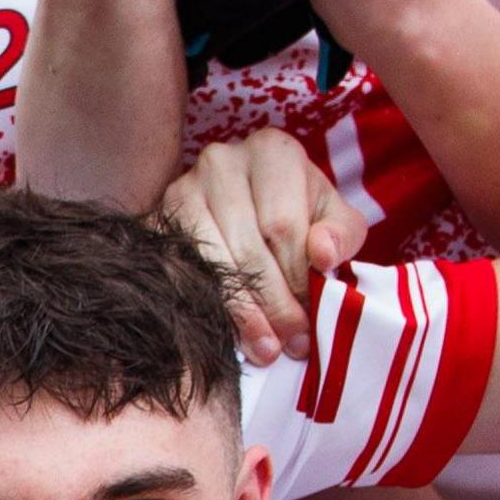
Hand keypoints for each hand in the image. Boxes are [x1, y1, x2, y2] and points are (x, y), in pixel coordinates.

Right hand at [160, 127, 373, 364]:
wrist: (249, 204)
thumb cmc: (299, 213)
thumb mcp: (333, 217)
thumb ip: (341, 234)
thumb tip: (323, 254)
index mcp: (272, 152)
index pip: (283, 226)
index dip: (297, 280)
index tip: (308, 322)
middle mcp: (222, 161)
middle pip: (247, 247)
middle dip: (273, 303)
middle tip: (288, 344)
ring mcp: (182, 189)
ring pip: (212, 263)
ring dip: (242, 314)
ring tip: (265, 348)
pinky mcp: (158, 220)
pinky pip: (180, 273)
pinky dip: (207, 306)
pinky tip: (228, 334)